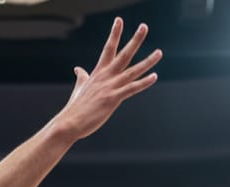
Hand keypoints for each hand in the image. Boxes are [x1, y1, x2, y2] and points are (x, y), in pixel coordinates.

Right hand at [56, 17, 162, 140]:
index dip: (114, 34)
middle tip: (144, 27)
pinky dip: (143, 83)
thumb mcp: (79, 88)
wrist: (69, 122)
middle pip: (124, 54)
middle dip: (135, 40)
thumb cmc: (75, 108)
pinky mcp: (113, 99)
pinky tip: (154, 76)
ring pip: (133, 71)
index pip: (108, 48)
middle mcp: (105, 76)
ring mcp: (110, 87)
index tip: (119, 21)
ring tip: (159, 52)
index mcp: (98, 72)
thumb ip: (81, 77)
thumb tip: (78, 69)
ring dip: (147, 61)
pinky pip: (132, 89)